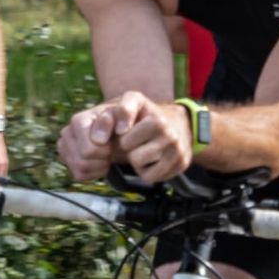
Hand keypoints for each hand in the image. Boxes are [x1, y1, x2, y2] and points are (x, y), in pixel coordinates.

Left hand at [58, 92, 188, 182]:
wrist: (177, 125)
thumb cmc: (139, 120)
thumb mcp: (120, 111)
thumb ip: (104, 119)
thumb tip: (97, 140)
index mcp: (140, 102)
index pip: (125, 107)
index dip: (120, 118)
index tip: (119, 129)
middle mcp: (161, 120)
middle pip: (126, 144)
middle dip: (124, 146)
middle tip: (131, 142)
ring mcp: (174, 141)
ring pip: (137, 161)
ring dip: (134, 160)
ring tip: (141, 150)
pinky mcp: (181, 160)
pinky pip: (151, 176)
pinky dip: (146, 172)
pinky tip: (152, 161)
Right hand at [58, 100, 122, 180]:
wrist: (123, 124)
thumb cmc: (128, 115)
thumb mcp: (134, 104)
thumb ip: (126, 110)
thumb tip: (108, 135)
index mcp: (79, 120)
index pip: (88, 150)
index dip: (106, 151)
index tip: (115, 141)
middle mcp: (68, 132)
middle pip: (82, 160)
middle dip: (102, 159)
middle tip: (112, 150)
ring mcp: (65, 146)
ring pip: (79, 168)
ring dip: (98, 166)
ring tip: (109, 155)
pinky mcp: (67, 158)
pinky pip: (79, 175)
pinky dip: (93, 172)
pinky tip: (102, 162)